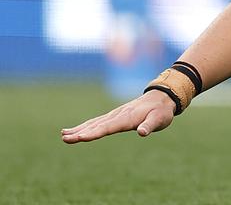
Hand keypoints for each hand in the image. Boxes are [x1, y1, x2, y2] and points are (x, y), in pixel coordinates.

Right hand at [61, 89, 175, 143]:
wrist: (162, 97)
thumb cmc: (161, 111)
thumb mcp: (160, 119)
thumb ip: (150, 125)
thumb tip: (142, 133)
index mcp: (127, 118)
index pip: (108, 127)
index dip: (94, 133)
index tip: (80, 138)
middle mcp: (118, 115)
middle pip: (96, 125)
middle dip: (81, 132)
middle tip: (65, 139)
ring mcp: (114, 115)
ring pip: (94, 123)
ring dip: (79, 129)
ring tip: (64, 136)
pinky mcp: (114, 116)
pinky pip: (96, 122)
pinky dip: (85, 126)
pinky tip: (75, 131)